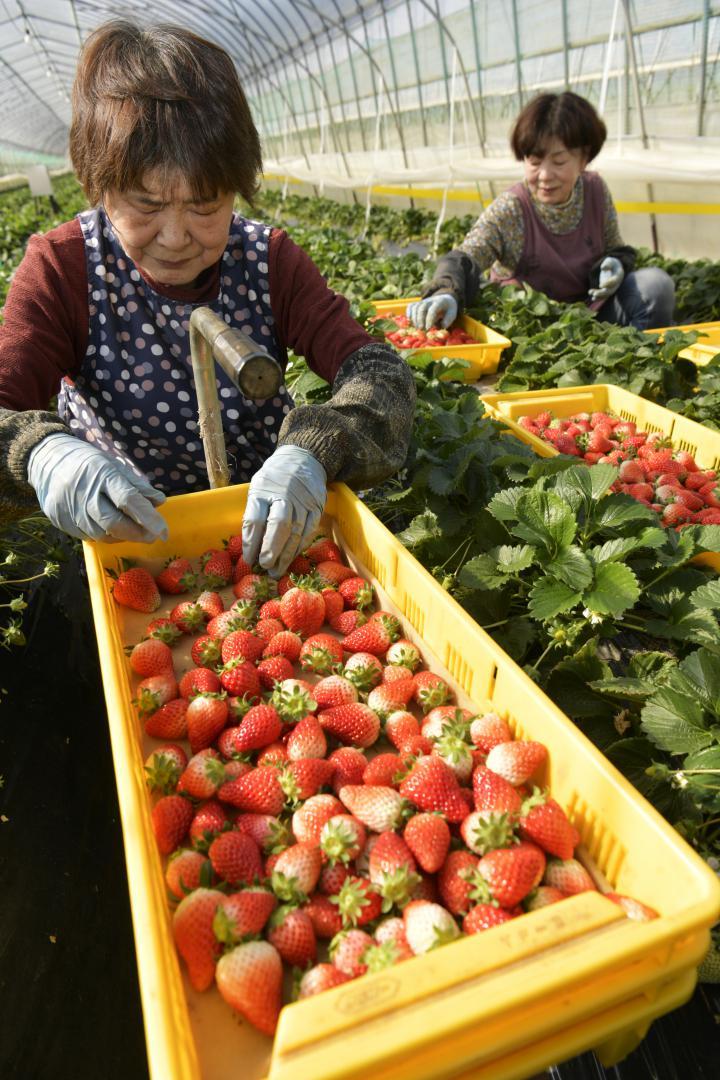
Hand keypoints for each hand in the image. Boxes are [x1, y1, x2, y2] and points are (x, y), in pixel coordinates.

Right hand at [27, 432, 167, 542]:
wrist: (48, 460)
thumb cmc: (88, 463)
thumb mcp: (114, 465)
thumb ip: (137, 485)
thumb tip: (159, 502)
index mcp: (101, 474)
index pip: (128, 499)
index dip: (148, 518)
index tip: (163, 531)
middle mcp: (84, 492)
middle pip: (114, 523)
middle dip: (137, 533)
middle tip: (151, 536)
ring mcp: (69, 508)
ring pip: (101, 534)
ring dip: (122, 536)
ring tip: (131, 530)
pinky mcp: (59, 520)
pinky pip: (87, 536)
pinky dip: (104, 535)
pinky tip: (111, 529)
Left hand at [242, 445, 326, 577]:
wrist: (304, 458)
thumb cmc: (275, 477)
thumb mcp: (258, 486)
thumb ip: (255, 510)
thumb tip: (250, 544)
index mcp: (263, 490)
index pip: (254, 520)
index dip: (251, 543)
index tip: (249, 559)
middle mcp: (284, 494)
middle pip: (278, 526)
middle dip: (270, 550)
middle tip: (264, 567)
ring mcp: (303, 501)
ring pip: (296, 532)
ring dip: (286, 554)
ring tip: (277, 570)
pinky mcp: (317, 506)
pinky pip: (309, 531)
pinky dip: (299, 547)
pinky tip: (292, 557)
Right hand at [406, 293, 457, 330]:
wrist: (445, 299)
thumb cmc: (448, 309)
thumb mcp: (452, 314)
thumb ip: (448, 320)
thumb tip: (442, 325)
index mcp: (440, 302)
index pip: (432, 310)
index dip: (429, 319)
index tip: (428, 328)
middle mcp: (430, 300)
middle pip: (422, 308)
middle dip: (420, 319)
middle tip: (421, 329)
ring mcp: (423, 301)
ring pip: (415, 307)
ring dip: (414, 319)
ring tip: (417, 328)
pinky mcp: (418, 303)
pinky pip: (410, 306)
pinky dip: (408, 314)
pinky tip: (410, 322)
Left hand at [588, 256, 623, 302]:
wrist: (613, 268)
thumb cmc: (611, 264)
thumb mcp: (610, 261)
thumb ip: (607, 264)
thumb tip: (603, 267)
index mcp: (618, 275)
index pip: (614, 281)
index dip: (608, 284)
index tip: (600, 285)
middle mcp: (616, 284)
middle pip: (610, 291)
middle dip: (602, 293)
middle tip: (594, 294)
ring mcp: (612, 288)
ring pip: (606, 294)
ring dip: (598, 295)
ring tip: (590, 292)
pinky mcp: (607, 290)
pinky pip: (603, 296)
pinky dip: (598, 298)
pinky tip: (592, 298)